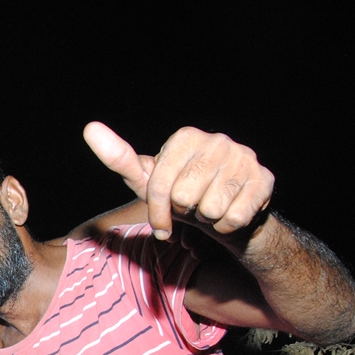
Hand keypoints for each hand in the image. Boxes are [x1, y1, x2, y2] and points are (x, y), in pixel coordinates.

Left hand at [84, 122, 273, 243]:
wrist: (228, 217)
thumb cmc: (183, 198)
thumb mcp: (148, 182)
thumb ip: (120, 159)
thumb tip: (90, 128)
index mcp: (186, 137)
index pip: (159, 185)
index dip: (158, 212)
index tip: (162, 220)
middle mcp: (218, 140)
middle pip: (184, 197)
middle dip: (184, 213)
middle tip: (193, 209)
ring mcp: (244, 158)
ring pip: (210, 208)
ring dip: (207, 220)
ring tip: (210, 210)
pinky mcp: (264, 180)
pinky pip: (234, 218)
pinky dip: (227, 227)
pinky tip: (230, 215)